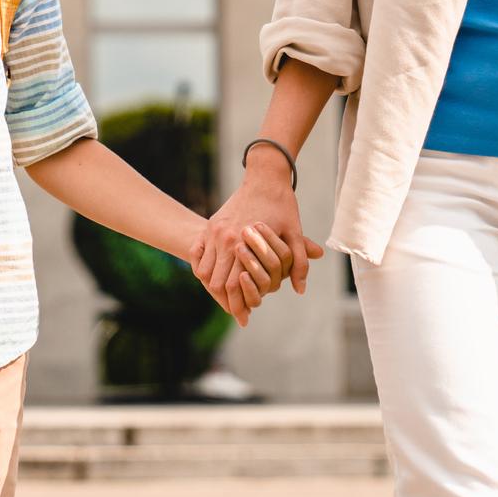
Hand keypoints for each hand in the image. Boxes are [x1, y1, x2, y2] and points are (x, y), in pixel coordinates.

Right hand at [195, 161, 324, 326]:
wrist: (264, 177)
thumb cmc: (282, 206)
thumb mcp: (295, 233)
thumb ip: (297, 262)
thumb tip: (299, 290)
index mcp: (242, 241)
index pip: (233, 285)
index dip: (238, 306)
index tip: (244, 320)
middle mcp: (223, 238)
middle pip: (215, 282)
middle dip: (225, 302)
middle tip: (236, 314)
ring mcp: (214, 231)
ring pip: (204, 271)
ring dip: (214, 287)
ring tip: (227, 299)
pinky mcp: (210, 225)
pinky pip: (198, 255)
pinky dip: (203, 270)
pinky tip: (215, 278)